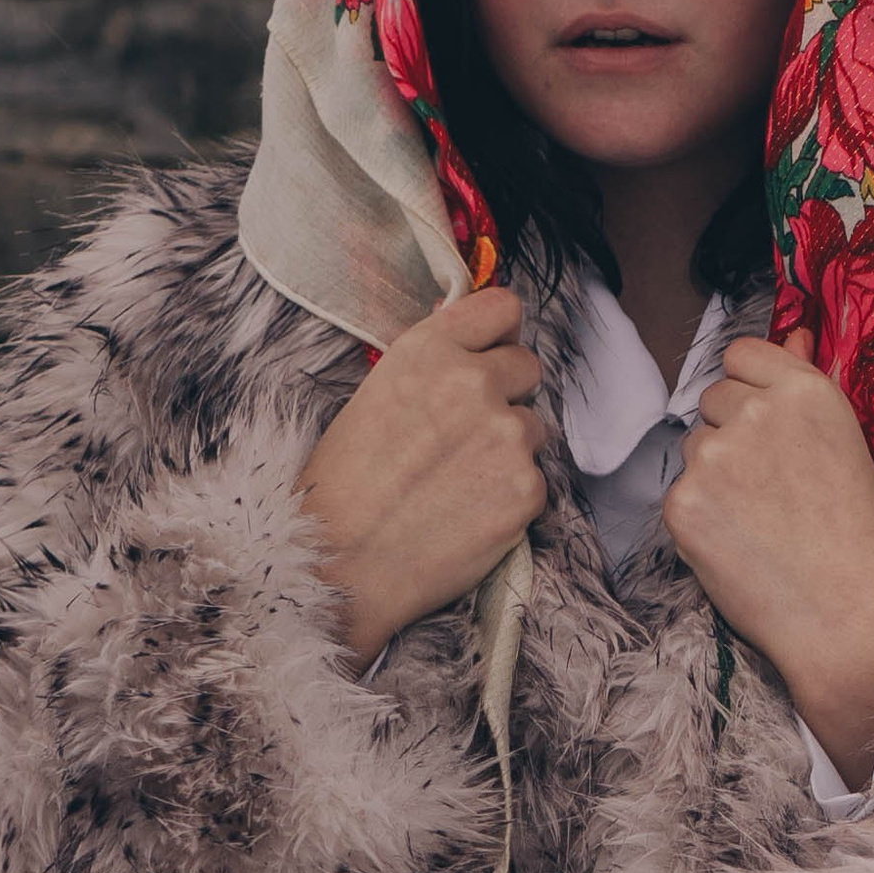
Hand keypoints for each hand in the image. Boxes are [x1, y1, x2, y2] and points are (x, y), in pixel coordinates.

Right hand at [296, 286, 546, 664]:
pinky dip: (509, 495)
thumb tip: (476, 345)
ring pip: (532, 426)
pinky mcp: (527, 488)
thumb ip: (432, 365)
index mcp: (428, 351)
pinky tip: (466, 512)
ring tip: (455, 481)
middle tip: (465, 432)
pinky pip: (535, 478)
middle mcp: (473, 383)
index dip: (499, 333)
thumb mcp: (375, 396)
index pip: (502, 308)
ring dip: (507, 447)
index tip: (491, 352)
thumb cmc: (344, 484)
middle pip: (527, 365)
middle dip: (505, 393)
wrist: (338, 564)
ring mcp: (506, 435)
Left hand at [663, 330, 873, 789]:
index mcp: (804, 391)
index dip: (751, 388)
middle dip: (733, 432)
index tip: (770, 424)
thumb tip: (794, 329)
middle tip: (774, 486)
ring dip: (716, 474)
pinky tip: (740, 545)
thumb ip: (807, 380)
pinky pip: (680, 493)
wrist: (850, 615)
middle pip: (713, 398)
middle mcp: (755, 412)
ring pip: (695, 446)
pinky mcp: (683, 503)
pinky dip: (702, 517)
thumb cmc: (859, 533)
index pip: (741, 354)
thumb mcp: (845, 442)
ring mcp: (714, 456)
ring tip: (762, 520)